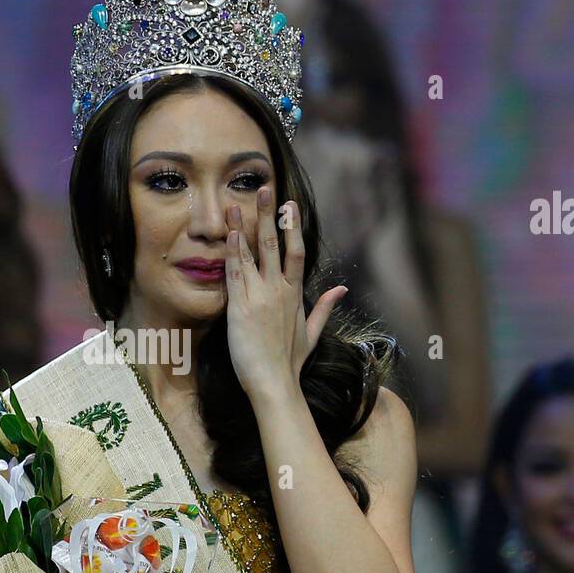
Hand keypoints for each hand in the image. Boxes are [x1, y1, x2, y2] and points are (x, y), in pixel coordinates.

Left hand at [223, 185, 345, 400]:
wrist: (273, 383)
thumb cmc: (289, 362)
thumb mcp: (312, 333)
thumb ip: (325, 308)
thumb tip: (342, 290)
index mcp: (295, 296)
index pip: (297, 252)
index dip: (293, 227)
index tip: (289, 205)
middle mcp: (279, 291)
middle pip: (275, 245)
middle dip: (269, 215)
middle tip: (265, 189)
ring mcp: (260, 297)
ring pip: (252, 254)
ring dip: (244, 226)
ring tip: (236, 203)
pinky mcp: (240, 307)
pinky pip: (236, 273)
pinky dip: (233, 252)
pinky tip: (231, 233)